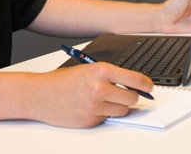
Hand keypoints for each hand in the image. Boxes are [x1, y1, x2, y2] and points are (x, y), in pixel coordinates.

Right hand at [23, 61, 153, 127]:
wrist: (41, 95)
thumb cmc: (64, 81)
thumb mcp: (88, 69)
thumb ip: (111, 76)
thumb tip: (135, 85)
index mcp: (101, 70)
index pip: (135, 79)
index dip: (147, 85)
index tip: (150, 87)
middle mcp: (100, 88)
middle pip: (133, 98)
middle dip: (132, 97)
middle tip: (127, 94)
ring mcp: (95, 106)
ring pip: (123, 111)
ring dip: (119, 107)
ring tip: (106, 100)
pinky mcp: (91, 120)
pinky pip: (108, 119)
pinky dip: (104, 114)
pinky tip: (92, 107)